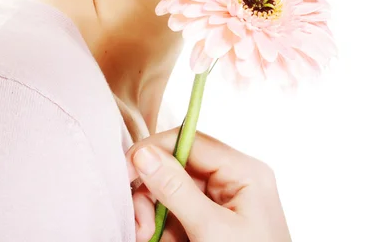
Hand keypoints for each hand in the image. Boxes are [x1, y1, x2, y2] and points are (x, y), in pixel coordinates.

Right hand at [125, 127, 291, 241]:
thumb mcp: (211, 230)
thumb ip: (176, 190)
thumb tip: (143, 154)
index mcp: (244, 171)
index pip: (190, 140)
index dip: (155, 149)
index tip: (127, 168)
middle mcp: (233, 180)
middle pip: (177, 167)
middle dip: (151, 192)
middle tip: (138, 224)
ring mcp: (221, 203)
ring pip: (171, 191)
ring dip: (151, 213)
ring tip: (143, 236)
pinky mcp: (210, 224)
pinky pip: (175, 213)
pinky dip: (159, 227)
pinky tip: (153, 239)